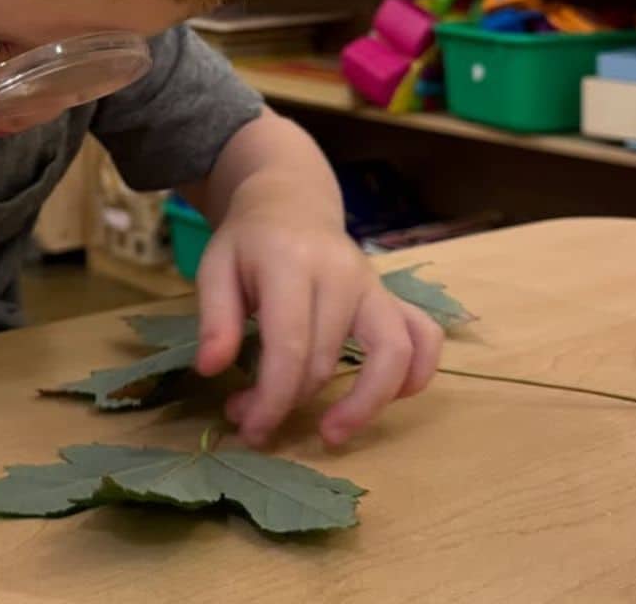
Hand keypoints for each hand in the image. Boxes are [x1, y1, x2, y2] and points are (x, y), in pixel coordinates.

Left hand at [193, 212, 443, 448]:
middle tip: (254, 419)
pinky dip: (418, 373)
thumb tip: (211, 370)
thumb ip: (214, 318)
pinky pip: (424, 335)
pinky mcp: (391, 296)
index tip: (250, 430)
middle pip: (326, 359)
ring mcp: (374, 284)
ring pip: (393, 352)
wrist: (291, 202)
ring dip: (367, 404)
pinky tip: (390, 398)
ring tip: (333, 434)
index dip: (272, 399)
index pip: (290, 346)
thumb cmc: (249, 241)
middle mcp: (341, 274)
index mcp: (291, 264)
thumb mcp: (215, 268)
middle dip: (290, 404)